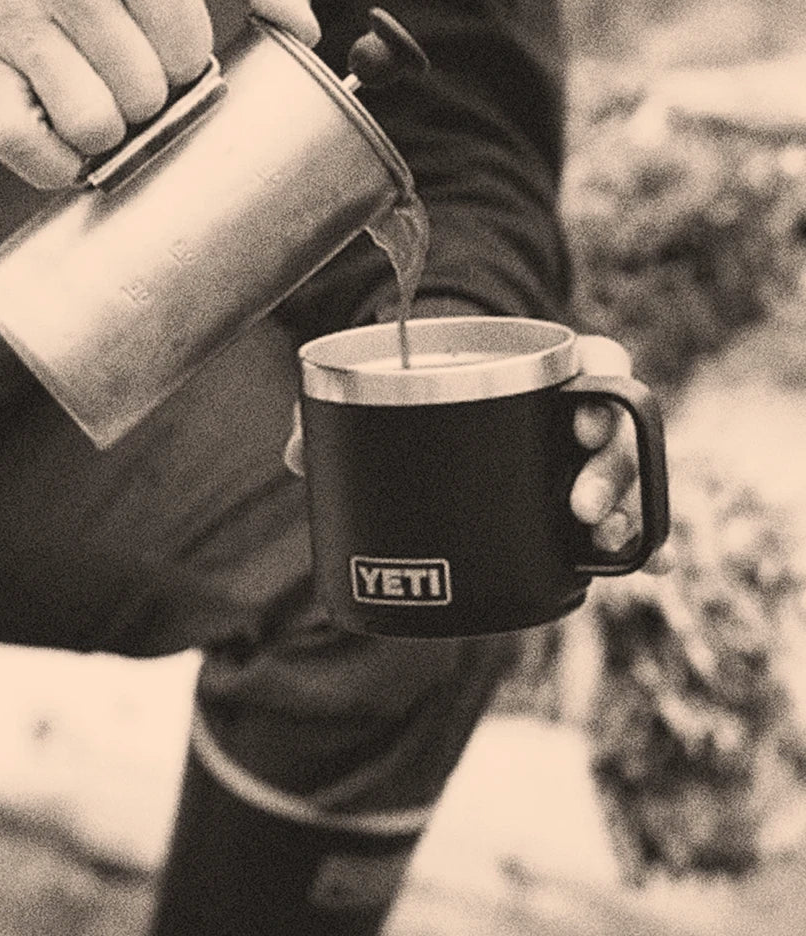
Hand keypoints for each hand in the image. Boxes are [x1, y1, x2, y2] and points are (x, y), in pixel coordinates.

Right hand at [0, 0, 319, 187]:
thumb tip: (305, 30)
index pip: (187, 52)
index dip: (185, 63)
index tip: (164, 44)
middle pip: (146, 97)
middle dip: (149, 98)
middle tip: (129, 72)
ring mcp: (18, 22)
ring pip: (94, 127)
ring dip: (108, 131)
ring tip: (101, 99)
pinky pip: (24, 146)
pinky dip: (54, 162)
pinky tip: (68, 138)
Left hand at [284, 335, 672, 573]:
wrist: (453, 403)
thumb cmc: (433, 386)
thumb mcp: (402, 383)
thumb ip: (346, 409)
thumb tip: (293, 453)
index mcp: (545, 370)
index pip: (596, 363)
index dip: (602, 387)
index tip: (581, 413)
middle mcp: (574, 415)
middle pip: (617, 435)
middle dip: (610, 470)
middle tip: (578, 504)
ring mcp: (580, 463)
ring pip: (624, 485)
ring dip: (625, 516)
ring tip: (601, 545)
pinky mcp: (577, 505)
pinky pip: (619, 525)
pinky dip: (637, 550)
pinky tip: (644, 575)